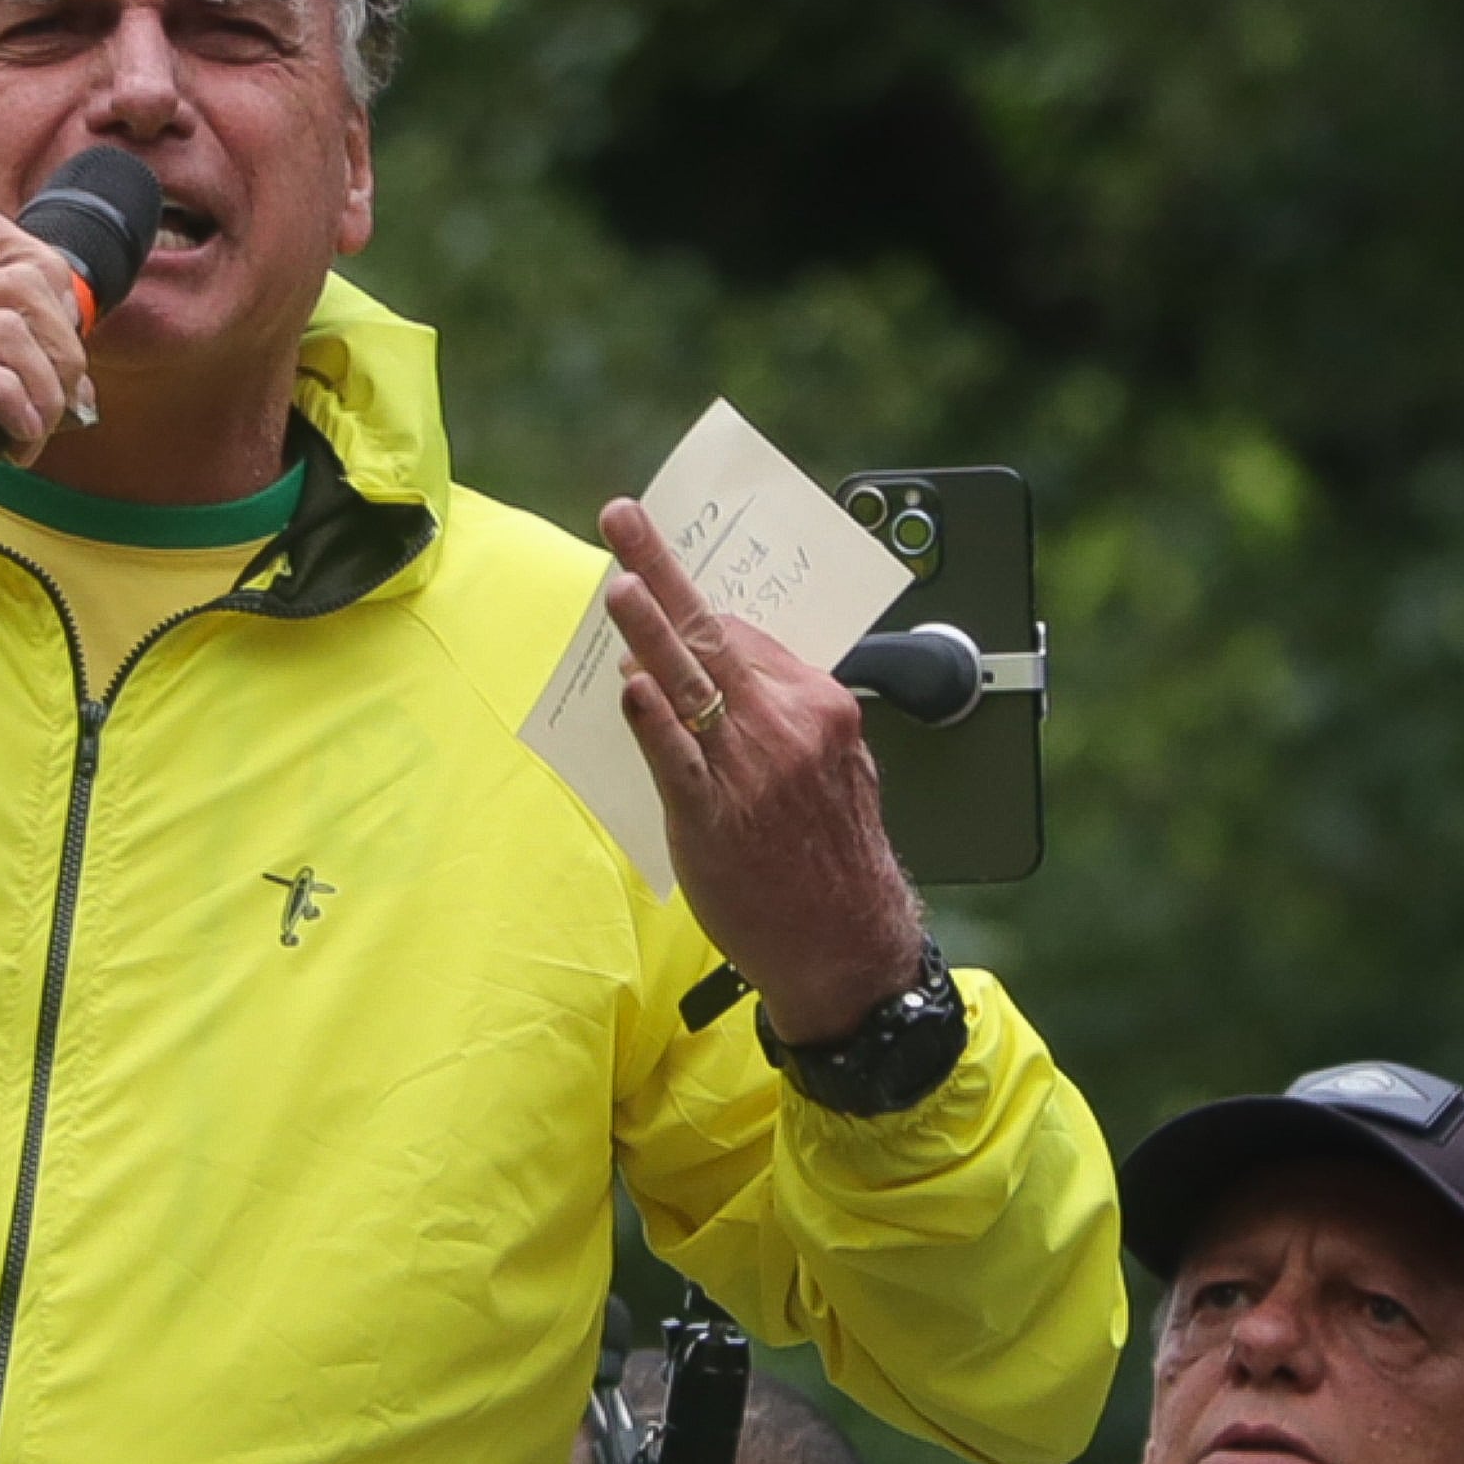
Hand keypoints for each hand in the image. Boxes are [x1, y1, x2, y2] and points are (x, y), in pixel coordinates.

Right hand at [0, 214, 93, 603]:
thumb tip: (48, 404)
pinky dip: (7, 403)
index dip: (51, 287)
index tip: (59, 357)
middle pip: (20, 279)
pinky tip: (10, 443)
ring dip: (41, 385)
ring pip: (2, 322)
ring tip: (31, 437)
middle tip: (58, 411)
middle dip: (64, 349)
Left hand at [598, 497, 927, 1044]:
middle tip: (623, 518)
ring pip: (693, 681)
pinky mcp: (715, 815)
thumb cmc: (830, 859)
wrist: (846, 944)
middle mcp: (787, 726)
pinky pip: (679, 757)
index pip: (743, 634)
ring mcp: (750, 768)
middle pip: (715, 632)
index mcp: (818, 706)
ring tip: (618, 581)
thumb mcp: (830, 770)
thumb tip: (718, 680)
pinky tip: (631, 687)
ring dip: (651, 626)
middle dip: (662, 569)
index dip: (689, 603)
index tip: (650, 563)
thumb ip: (781, 720)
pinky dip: (654, 719)